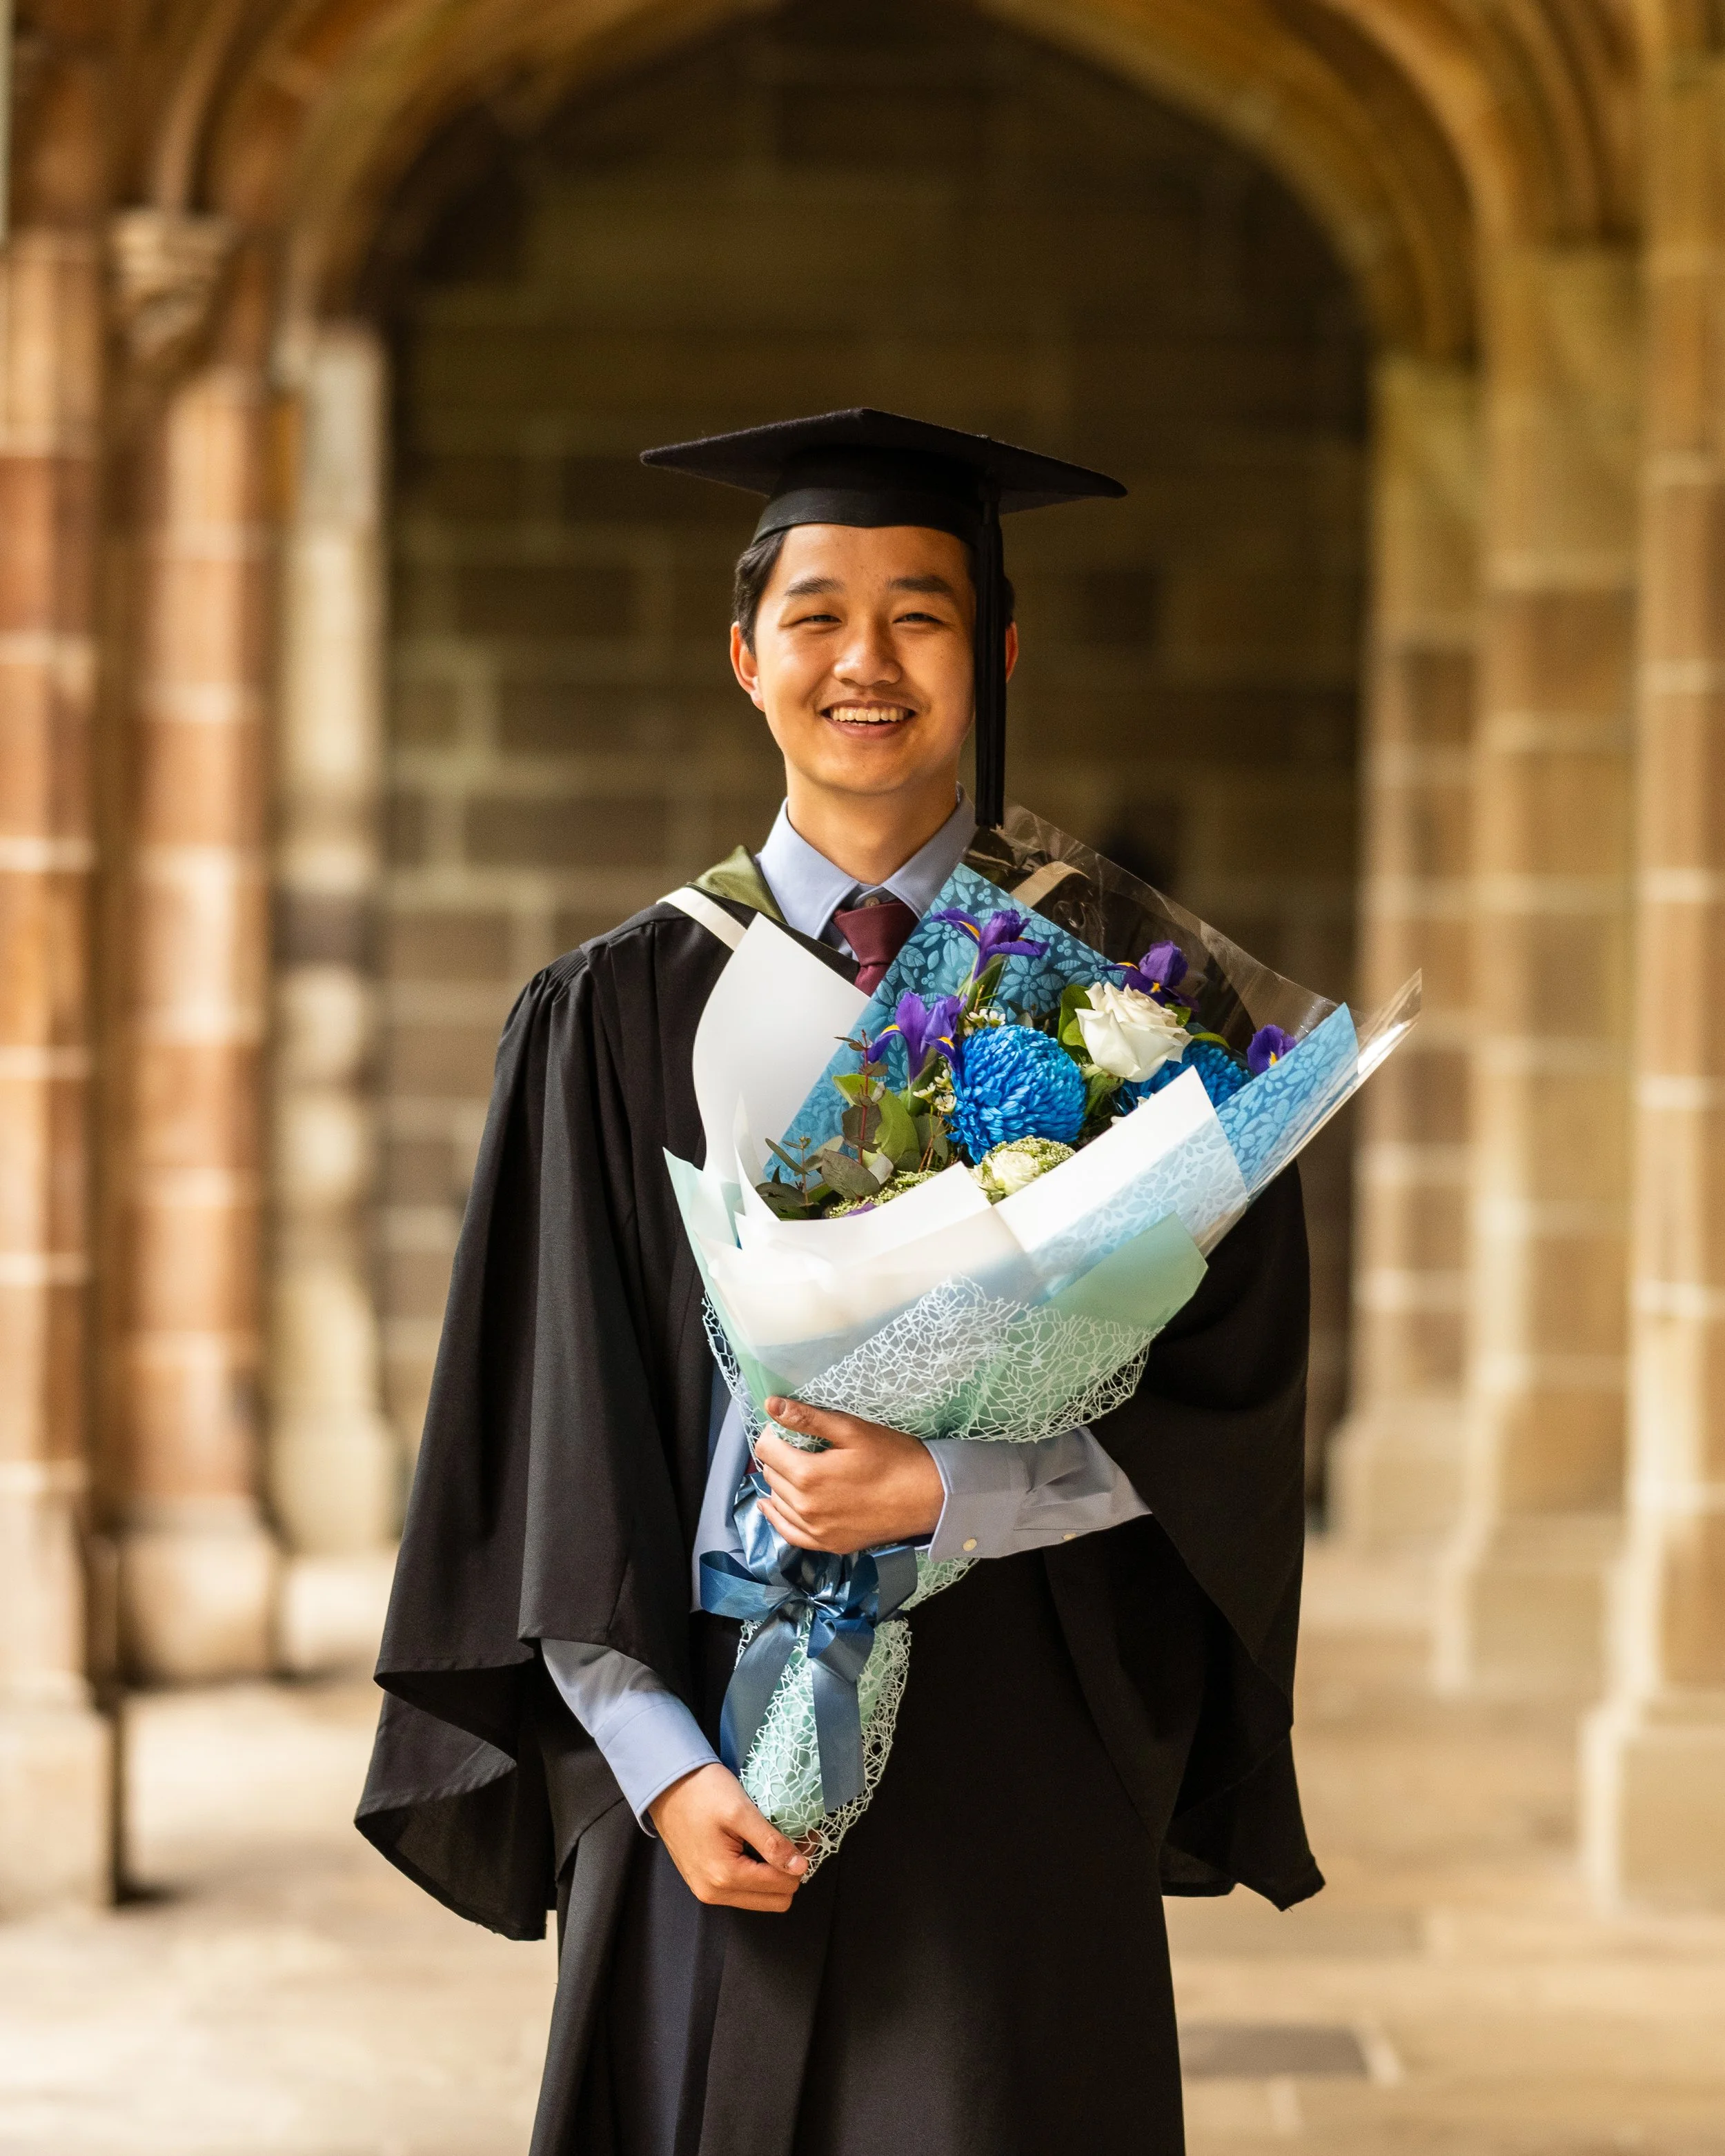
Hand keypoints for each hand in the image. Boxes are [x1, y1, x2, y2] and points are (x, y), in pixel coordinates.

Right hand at [648, 1762, 807, 1909]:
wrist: (665, 1785)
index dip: (800, 1859)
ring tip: (773, 1841)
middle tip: (792, 1839)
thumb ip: (771, 1842)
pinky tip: (754, 1847)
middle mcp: (715, 1893)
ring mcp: (708, 1891)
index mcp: (725, 1877)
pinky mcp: (704, 1883)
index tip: (805, 1834)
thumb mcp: (740, 1811)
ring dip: (773, 1874)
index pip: (784, 1886)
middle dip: (789, 1871)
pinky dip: (756, 1873)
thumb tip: (800, 1867)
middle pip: (776, 1900)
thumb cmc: (701, 1791)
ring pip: (761, 1898)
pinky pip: (743, 1891)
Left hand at [754, 1399, 944, 1553]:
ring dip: (779, 1484)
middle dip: (777, 1457)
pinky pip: (789, 1533)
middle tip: (796, 1446)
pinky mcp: (829, 1544)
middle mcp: (805, 1507)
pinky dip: (779, 1517)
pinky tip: (774, 1506)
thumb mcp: (852, 1429)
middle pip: (770, 1475)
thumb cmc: (893, 1458)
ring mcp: (816, 1531)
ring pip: (777, 1503)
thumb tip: (771, 1405)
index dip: (773, 1434)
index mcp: (807, 1475)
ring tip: (794, 1469)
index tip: (785, 1428)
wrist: (928, 1497)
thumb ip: (807, 1418)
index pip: (767, 1451)